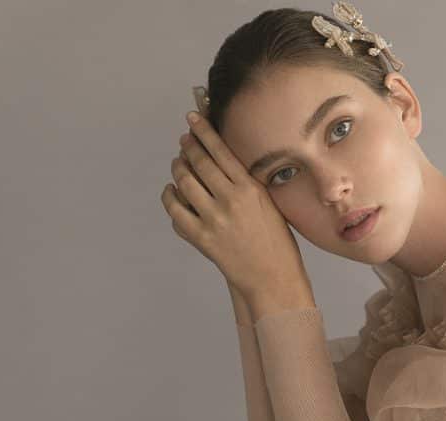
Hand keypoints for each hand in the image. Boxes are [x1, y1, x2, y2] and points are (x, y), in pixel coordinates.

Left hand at [160, 112, 307, 296]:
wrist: (272, 277)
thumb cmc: (276, 242)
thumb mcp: (269, 204)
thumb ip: (247, 182)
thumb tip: (221, 160)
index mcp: (250, 189)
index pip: (220, 151)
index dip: (204, 131)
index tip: (193, 118)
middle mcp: (230, 200)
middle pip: (199, 162)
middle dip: (188, 146)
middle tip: (185, 139)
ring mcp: (213, 219)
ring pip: (183, 182)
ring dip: (178, 168)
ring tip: (179, 163)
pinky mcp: (200, 237)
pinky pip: (174, 210)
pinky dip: (169, 197)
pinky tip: (172, 192)